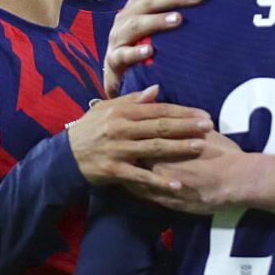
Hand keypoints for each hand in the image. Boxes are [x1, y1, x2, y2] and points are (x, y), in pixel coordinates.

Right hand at [68, 85, 212, 190]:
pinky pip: (141, 177)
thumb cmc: (89, 129)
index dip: (182, 112)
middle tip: (209, 126)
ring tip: (200, 147)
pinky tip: (177, 185)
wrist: (64, 156)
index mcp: (122, 112)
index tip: (203, 114)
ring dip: (178, 148)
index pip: (158, 110)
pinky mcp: (115, 170)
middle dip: (186, 126)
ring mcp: (119, 150)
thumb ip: (133, 100)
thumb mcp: (107, 109)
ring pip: (154, 149)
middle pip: (160, 127)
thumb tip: (157, 89)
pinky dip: (159, 182)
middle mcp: (122, 129)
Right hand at [104, 0, 211, 95]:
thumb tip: (209, 1)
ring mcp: (119, 37)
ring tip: (178, 19)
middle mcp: (127, 15)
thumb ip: (177, 13)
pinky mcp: (114, 59)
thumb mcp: (158, 26)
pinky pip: (124, 55)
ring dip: (158, 20)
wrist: (118, 73)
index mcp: (140, 3)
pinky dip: (136, 52)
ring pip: (136, 24)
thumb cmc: (143, 44)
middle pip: (151, 1)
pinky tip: (149, 51)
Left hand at [129, 130, 249, 213]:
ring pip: (136, 183)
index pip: (140, 141)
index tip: (126, 134)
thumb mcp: (203, 133)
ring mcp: (163, 188)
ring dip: (127, 177)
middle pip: (133, 162)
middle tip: (118, 153)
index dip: (132, 137)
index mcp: (166, 147)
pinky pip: (147, 198)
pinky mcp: (170, 203)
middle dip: (125, 158)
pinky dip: (139, 192)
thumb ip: (183, 126)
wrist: (237, 181)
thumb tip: (171, 118)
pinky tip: (136, 188)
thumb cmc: (222, 153)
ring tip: (121, 172)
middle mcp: (160, 169)